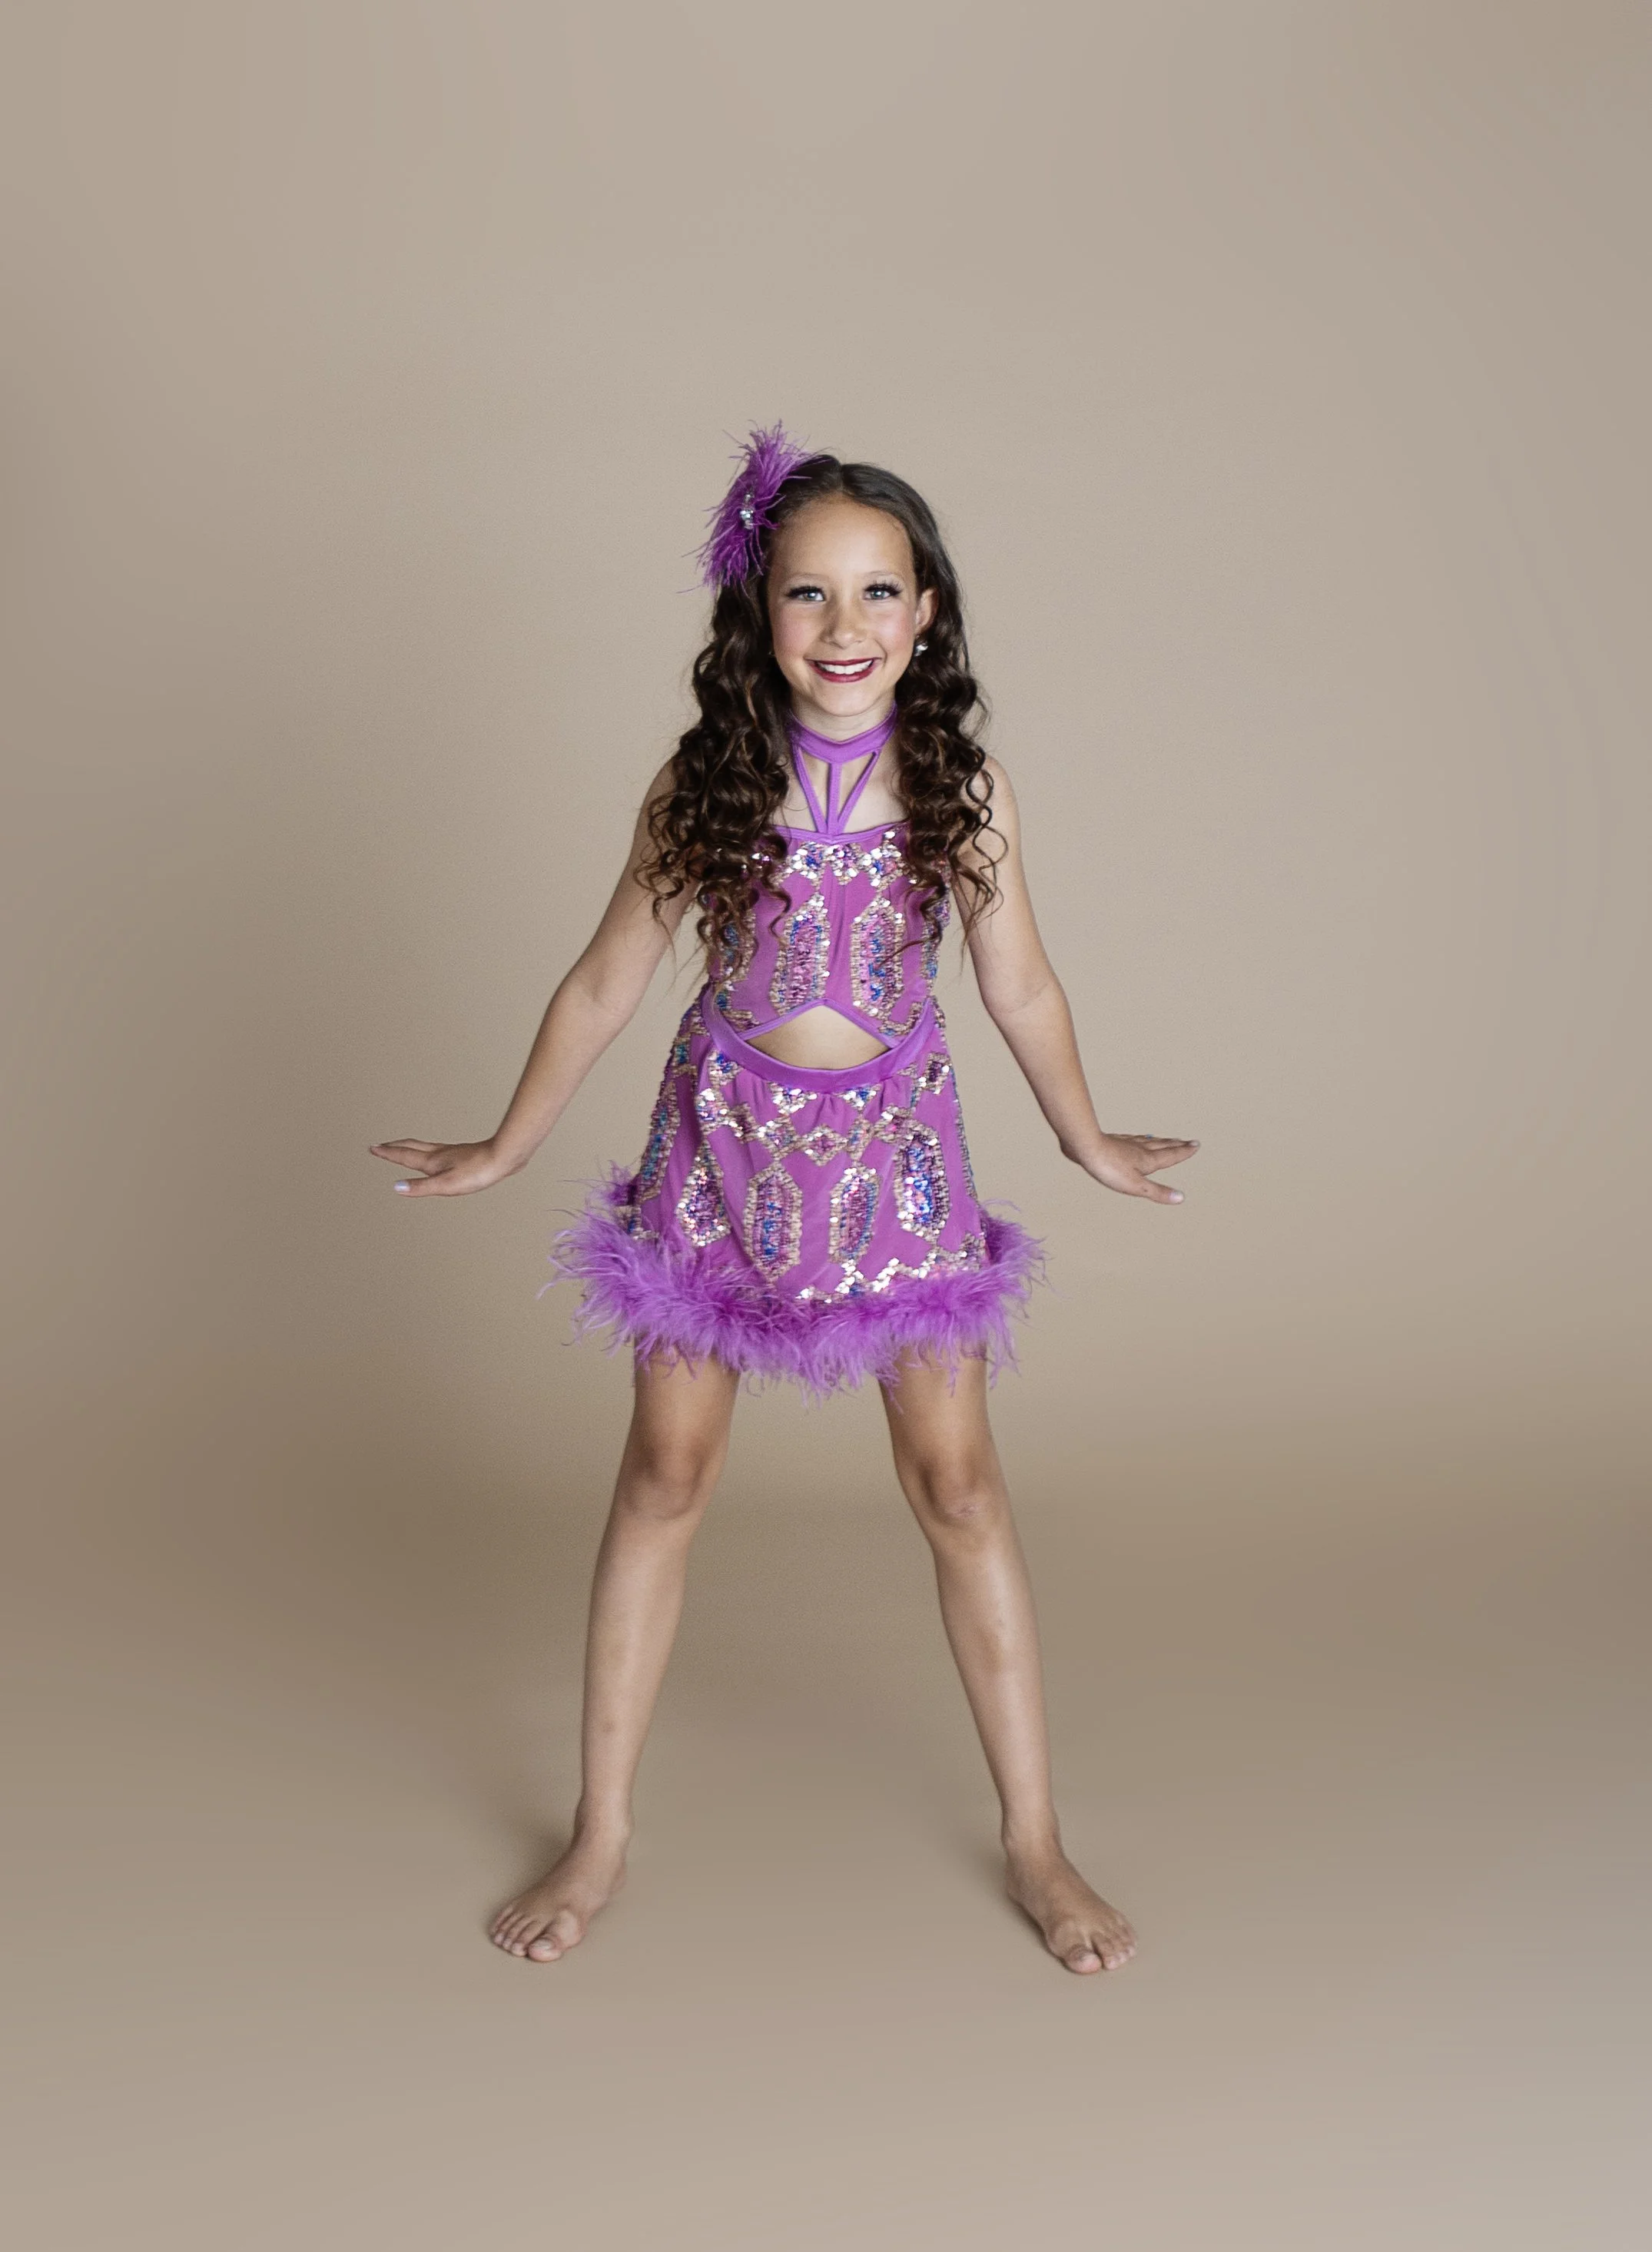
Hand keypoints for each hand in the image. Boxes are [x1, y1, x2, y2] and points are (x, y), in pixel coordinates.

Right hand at [368, 1137, 520, 1196]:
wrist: (504, 1157)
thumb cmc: (478, 1172)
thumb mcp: (447, 1185)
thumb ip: (421, 1187)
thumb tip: (396, 1187)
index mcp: (432, 1161)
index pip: (403, 1156)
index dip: (387, 1153)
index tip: (372, 1148)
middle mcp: (439, 1154)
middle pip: (411, 1147)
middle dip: (394, 1147)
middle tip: (380, 1145)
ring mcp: (452, 1152)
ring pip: (424, 1147)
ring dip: (409, 1147)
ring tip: (403, 1147)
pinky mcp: (463, 1154)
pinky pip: (438, 1150)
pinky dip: (427, 1151)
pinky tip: (437, 1156)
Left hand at [1067, 1132, 1199, 1203]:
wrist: (1085, 1147)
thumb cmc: (1109, 1168)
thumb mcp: (1136, 1185)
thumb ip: (1158, 1192)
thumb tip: (1181, 1198)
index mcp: (1148, 1160)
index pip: (1171, 1155)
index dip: (1184, 1152)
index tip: (1196, 1145)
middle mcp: (1140, 1150)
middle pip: (1163, 1146)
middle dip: (1177, 1145)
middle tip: (1188, 1141)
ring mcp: (1126, 1144)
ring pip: (1149, 1142)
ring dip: (1161, 1141)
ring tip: (1168, 1140)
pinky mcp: (1113, 1142)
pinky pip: (1133, 1140)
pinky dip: (1141, 1139)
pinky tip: (1136, 1140)